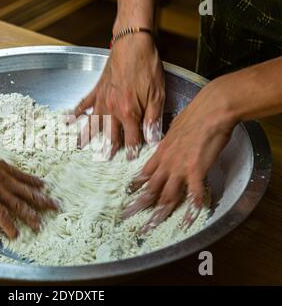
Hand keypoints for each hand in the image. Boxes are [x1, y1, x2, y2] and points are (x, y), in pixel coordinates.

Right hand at [0, 117, 57, 238]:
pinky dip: (8, 225)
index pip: (21, 175)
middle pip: (27, 191)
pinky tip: (15, 234)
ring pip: (19, 204)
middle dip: (43, 199)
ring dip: (31, 215)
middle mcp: (2, 176)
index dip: (33, 182)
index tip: (45, 185)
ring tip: (41, 226)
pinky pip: (0, 213)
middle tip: (57, 206)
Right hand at [71, 33, 164, 158]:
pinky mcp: (97, 89)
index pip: (131, 138)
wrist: (132, 43)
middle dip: (107, 149)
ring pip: (93, 123)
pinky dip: (76, 112)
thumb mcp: (157, 94)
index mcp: (129, 112)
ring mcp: (102, 99)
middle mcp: (112, 109)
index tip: (130, 160)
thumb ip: (153, 119)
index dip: (131, 150)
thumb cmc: (147, 67)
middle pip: (109, 134)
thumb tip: (152, 139)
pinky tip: (68, 119)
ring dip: (86, 136)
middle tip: (102, 160)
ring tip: (79, 147)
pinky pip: (84, 103)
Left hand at [123, 77, 236, 232]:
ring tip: (149, 226)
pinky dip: (190, 209)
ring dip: (157, 213)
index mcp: (161, 152)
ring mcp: (180, 168)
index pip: (144, 173)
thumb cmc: (195, 115)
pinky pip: (193, 194)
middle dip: (138, 205)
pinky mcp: (196, 170)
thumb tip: (169, 145)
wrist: (211, 110)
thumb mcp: (174, 129)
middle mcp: (167, 163)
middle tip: (127, 217)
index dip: (135, 186)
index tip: (127, 195)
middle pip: (150, 188)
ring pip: (166, 195)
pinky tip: (188, 220)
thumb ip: (169, 142)